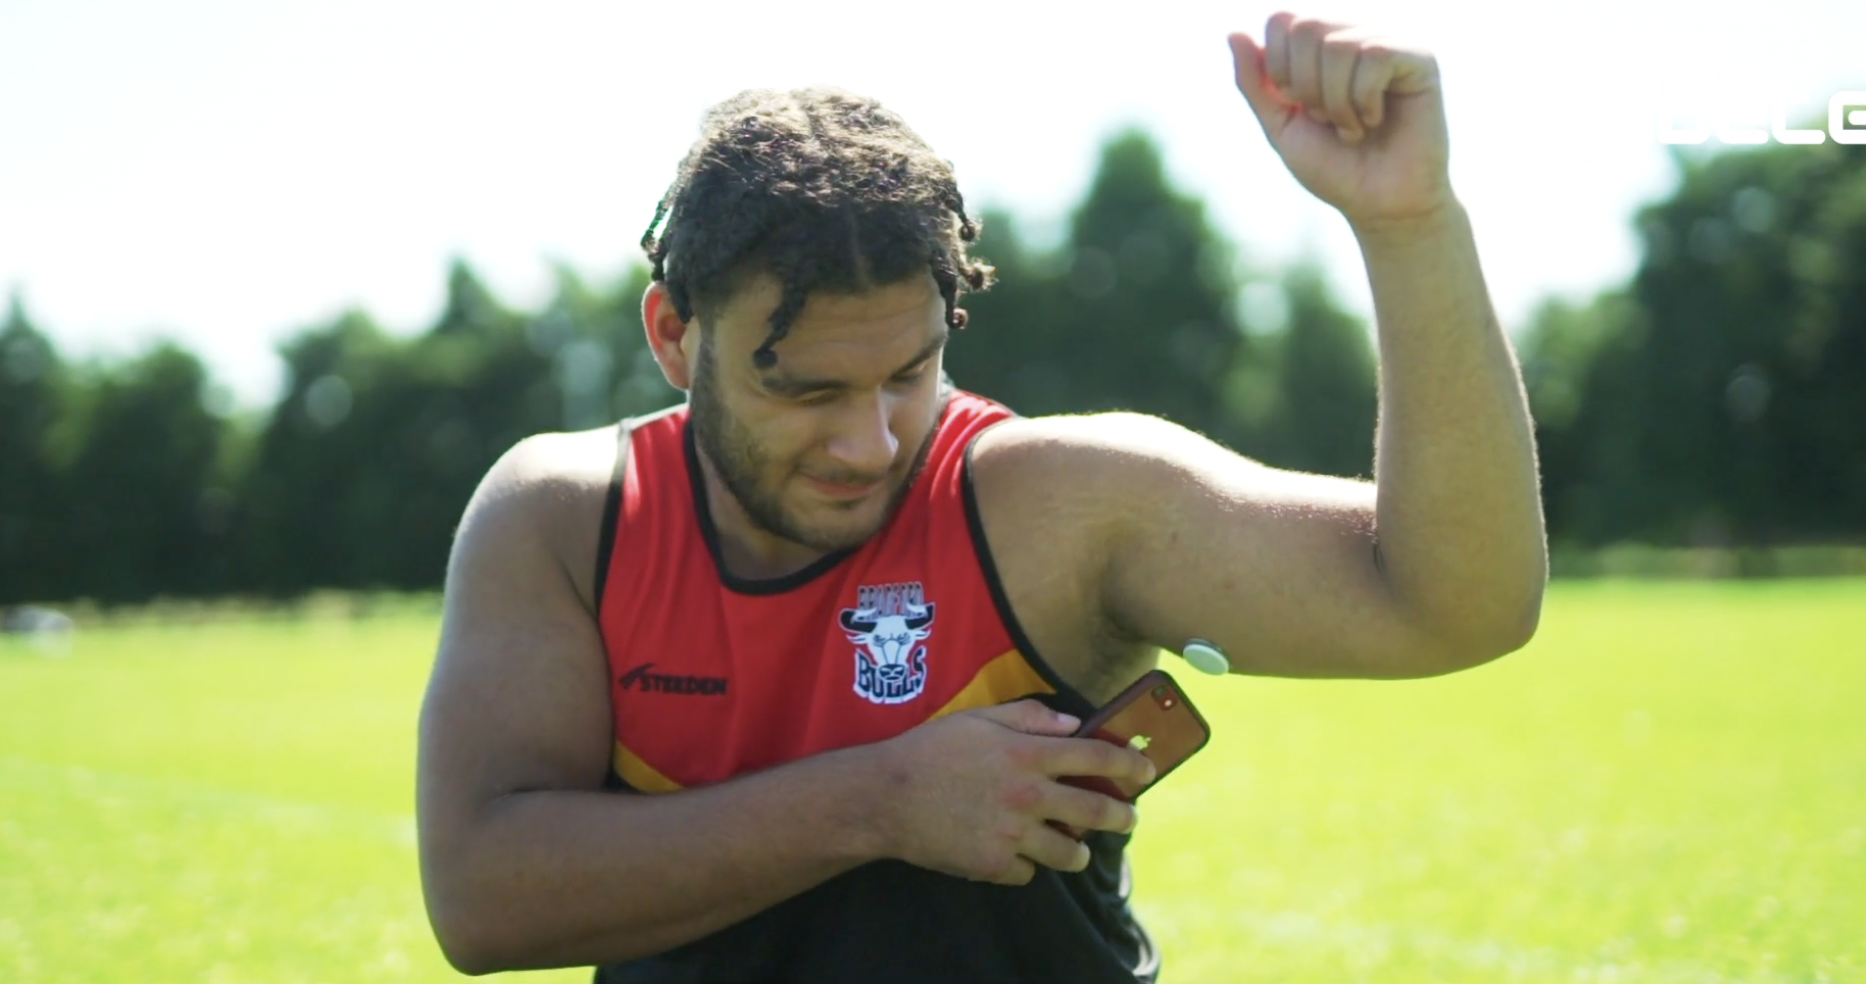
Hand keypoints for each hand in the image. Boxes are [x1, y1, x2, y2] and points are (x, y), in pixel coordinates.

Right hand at [870, 699, 1155, 885]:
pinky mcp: (994, 865)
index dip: (1129, 764)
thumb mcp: (979, 718)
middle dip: (1120, 816)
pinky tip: (1017, 853)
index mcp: (1027, 755)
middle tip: (1127, 817)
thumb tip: (1072, 722)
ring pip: (1069, 854)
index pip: (1097, 758)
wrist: (886, 797)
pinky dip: (1027, 865)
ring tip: (1076, 848)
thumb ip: (1030, 717)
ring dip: (1078, 852)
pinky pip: (1028, 873)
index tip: (1146, 770)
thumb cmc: (930, 750)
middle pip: (1095, 812)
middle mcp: (1027, 796)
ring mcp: (1012, 835)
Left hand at [1228, 13, 1452, 227]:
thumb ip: (1255, 82)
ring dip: (1335, 102)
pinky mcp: (1419, 59)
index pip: (1282, 20)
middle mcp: (1355, 36)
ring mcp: (1389, 44)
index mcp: (1321, 48)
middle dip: (1306, 86)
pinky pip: (1376, 56)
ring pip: (1339, 45)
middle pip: (1307, 27)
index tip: (1298, 105)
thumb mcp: (1281, 126)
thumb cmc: (1335, 168)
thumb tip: (1234, 33)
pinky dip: (1364, 99)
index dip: (1278, 67)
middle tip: (1326, 120)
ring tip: (1352, 128)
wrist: (1380, 207)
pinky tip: (1375, 121)